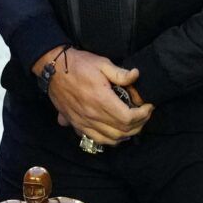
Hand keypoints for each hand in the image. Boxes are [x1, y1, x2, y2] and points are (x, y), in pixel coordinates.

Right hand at [36, 48, 153, 147]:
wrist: (53, 69)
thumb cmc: (78, 64)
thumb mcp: (102, 63)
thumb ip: (120, 73)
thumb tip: (136, 76)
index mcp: (101, 100)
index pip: (128, 118)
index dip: (143, 115)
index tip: (148, 107)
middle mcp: (92, 115)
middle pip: (122, 131)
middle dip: (138, 125)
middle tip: (144, 115)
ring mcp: (83, 122)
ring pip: (111, 139)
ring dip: (126, 134)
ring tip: (133, 124)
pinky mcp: (76, 124)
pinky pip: (97, 139)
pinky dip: (110, 139)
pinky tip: (116, 132)